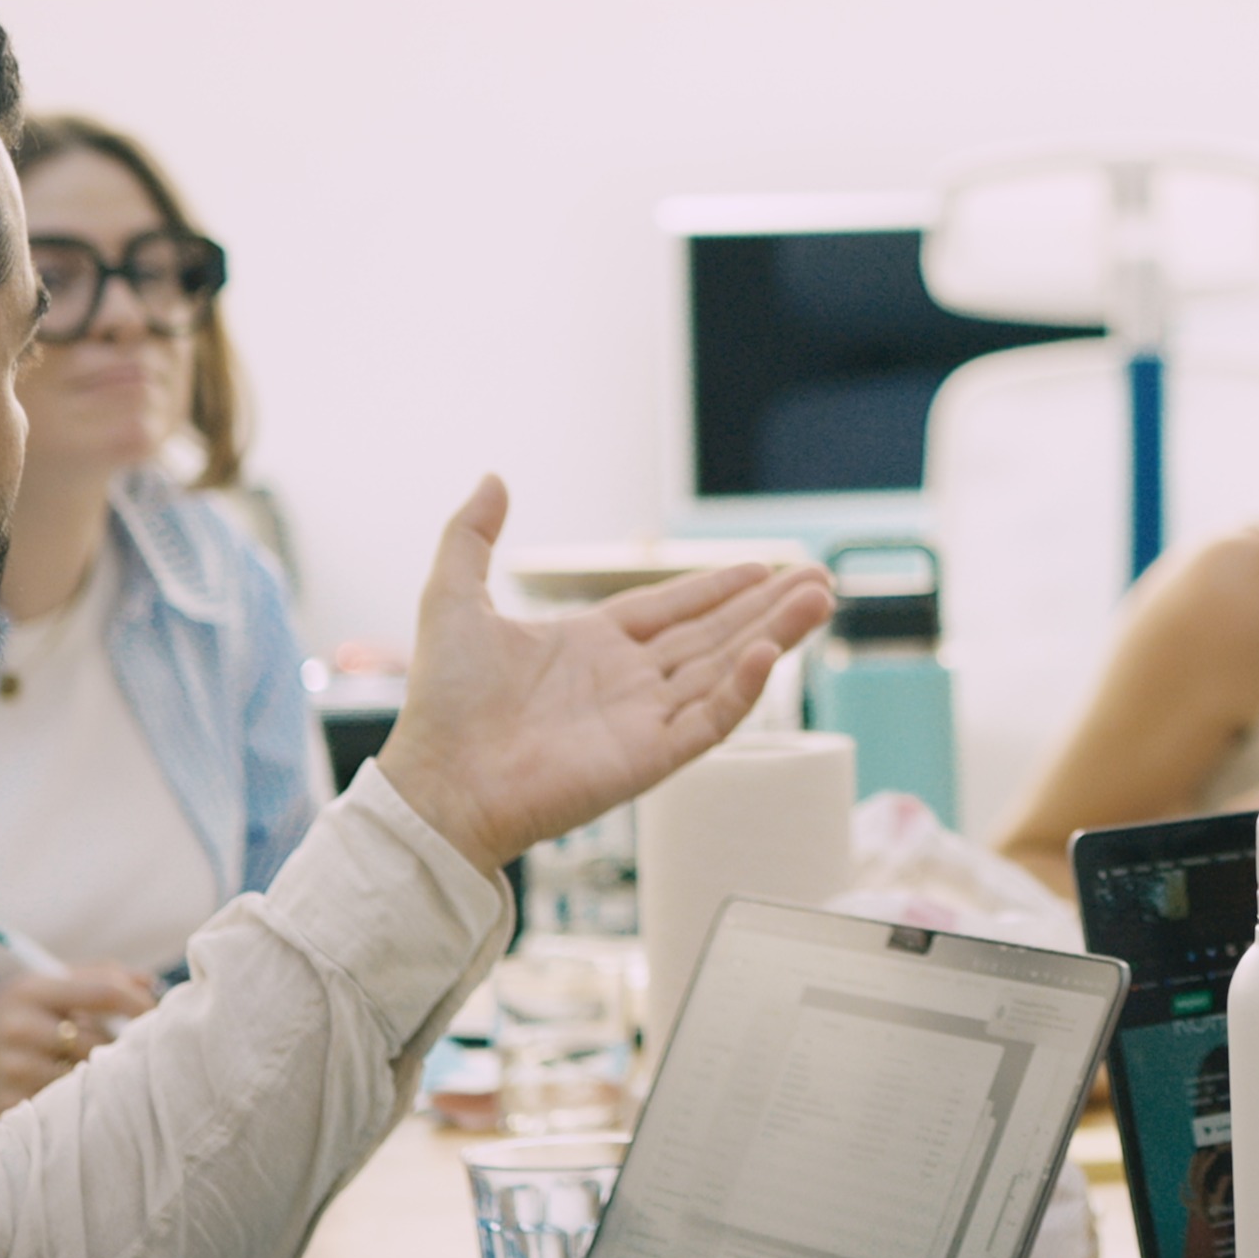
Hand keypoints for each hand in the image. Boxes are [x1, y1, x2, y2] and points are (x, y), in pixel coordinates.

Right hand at [0, 966, 154, 1128]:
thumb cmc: (6, 1023)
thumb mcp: (36, 989)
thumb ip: (94, 978)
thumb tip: (150, 983)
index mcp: (31, 990)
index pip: (105, 991)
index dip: (141, 1004)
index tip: (159, 1018)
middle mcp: (20, 1027)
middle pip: (101, 1040)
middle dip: (121, 1048)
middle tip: (134, 1055)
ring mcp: (14, 1070)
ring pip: (87, 1077)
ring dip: (99, 1079)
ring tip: (94, 1076)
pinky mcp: (11, 1106)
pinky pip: (66, 1106)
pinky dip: (76, 1103)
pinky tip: (69, 1099)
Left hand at [364, 478, 835, 866]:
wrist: (439, 780)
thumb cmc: (442, 702)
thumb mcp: (453, 597)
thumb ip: (472, 536)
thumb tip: (493, 477)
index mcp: (590, 646)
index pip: (671, 609)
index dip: (717, 586)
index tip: (763, 565)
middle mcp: (626, 682)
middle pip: (713, 634)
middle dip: (766, 605)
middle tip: (818, 576)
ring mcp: (642, 721)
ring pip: (724, 669)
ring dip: (773, 634)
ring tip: (820, 599)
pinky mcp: (648, 759)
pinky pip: (708, 720)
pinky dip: (741, 689)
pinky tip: (768, 652)